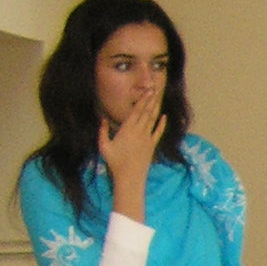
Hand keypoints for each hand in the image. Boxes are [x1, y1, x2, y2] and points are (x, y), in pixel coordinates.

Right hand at [97, 89, 164, 212]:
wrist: (130, 177)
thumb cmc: (115, 162)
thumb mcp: (103, 146)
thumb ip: (102, 131)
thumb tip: (101, 119)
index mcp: (127, 129)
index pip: (136, 111)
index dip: (142, 100)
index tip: (146, 91)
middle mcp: (139, 132)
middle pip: (146, 112)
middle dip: (150, 100)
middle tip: (154, 88)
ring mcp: (147, 138)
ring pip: (152, 120)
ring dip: (155, 108)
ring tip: (158, 97)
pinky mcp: (152, 146)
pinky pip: (158, 132)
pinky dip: (161, 124)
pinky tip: (164, 116)